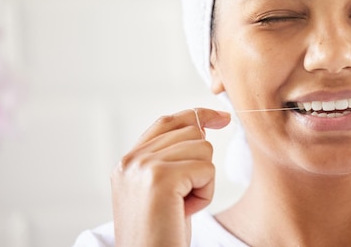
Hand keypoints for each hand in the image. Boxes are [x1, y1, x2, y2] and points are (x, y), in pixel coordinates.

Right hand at [111, 108, 230, 246]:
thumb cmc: (161, 235)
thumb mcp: (163, 191)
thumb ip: (173, 158)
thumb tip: (202, 127)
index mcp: (128, 162)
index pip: (167, 122)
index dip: (198, 116)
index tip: (222, 119)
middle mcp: (131, 160)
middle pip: (192, 132)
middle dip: (200, 165)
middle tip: (182, 199)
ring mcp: (143, 166)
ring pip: (203, 148)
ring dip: (203, 181)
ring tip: (181, 206)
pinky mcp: (160, 178)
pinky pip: (207, 168)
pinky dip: (205, 193)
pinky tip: (185, 211)